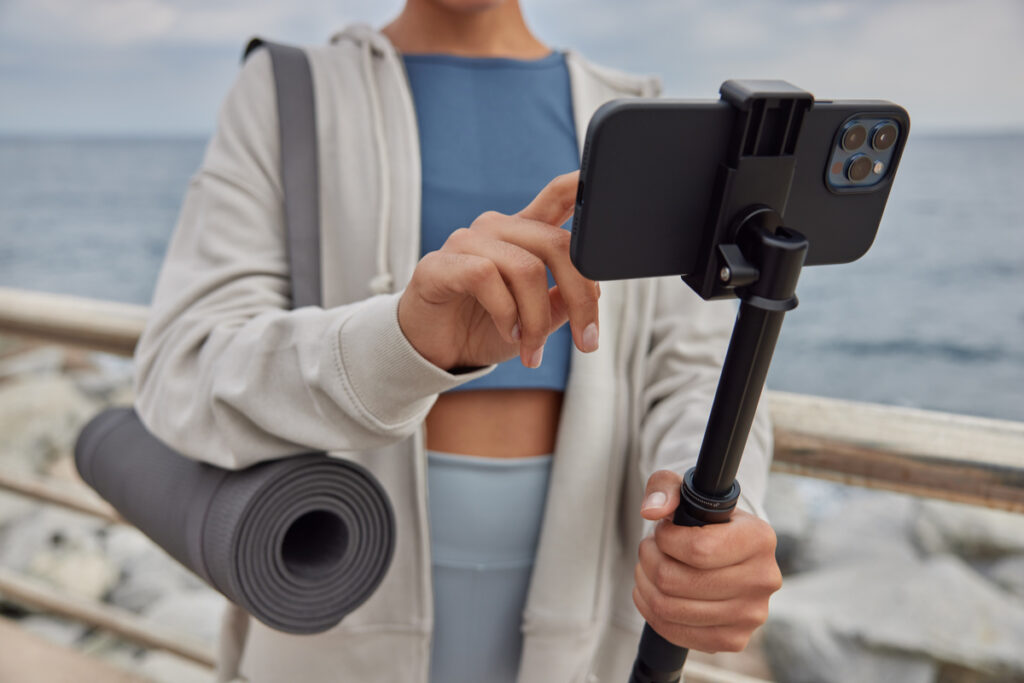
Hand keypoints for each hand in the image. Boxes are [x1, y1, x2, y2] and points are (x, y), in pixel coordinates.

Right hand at [397, 171, 599, 370]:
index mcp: (524, 235)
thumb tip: (595, 291)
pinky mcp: (439, 264)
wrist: (434, 352)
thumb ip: (564, 300)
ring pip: (526, 268)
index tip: (610, 186)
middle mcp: (497, 229)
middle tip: (587, 341)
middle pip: (557, 245)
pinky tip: (505, 333)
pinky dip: (504, 313)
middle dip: (582, 298)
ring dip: (537, 320)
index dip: (583, 185)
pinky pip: (485, 277)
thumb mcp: (537, 319)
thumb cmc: (484, 328)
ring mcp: (466, 242)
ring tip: (533, 349)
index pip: (559, 196)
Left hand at [633, 470, 781, 652]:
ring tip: (648, 567)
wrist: (725, 554)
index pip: (699, 549)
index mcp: (759, 538)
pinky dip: (651, 611)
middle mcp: (763, 579)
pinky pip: (675, 633)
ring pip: (669, 608)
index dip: (666, 540)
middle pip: (677, 581)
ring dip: (646, 584)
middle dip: (649, 560)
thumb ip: (664, 488)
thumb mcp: (685, 491)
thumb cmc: (703, 520)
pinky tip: (653, 591)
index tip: (662, 531)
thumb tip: (652, 511)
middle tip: (649, 548)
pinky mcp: (733, 640)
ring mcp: (751, 615)